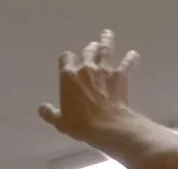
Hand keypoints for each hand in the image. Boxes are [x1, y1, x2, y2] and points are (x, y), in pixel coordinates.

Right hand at [38, 30, 138, 144]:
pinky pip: (127, 64)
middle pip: (86, 52)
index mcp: (68, 75)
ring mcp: (104, 70)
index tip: (70, 60)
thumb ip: (50, 113)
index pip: (66, 58)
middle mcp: (85, 68)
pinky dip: (131, 58)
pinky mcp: (120, 77)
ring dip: (106, 41)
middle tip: (91, 47)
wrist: (108, 126)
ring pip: (105, 50)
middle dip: (88, 49)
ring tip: (108, 34)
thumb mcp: (61, 121)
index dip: (68, 59)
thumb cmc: (82, 124)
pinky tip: (134, 54)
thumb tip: (42, 109)